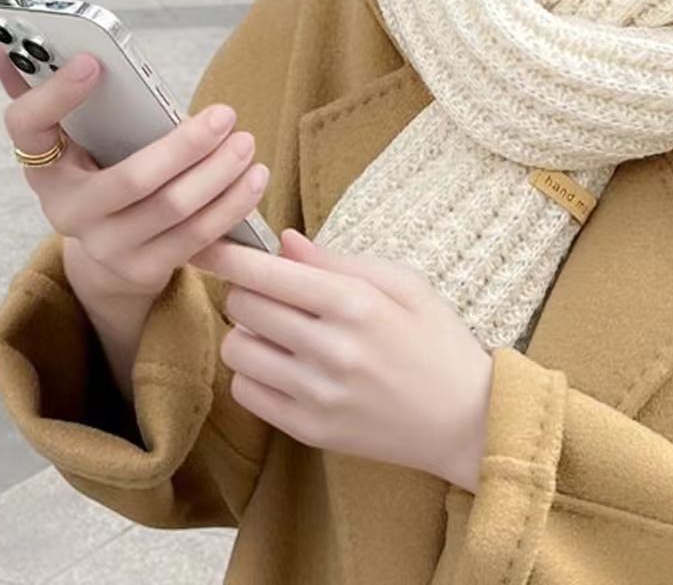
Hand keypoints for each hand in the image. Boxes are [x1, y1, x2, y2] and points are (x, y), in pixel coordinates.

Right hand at [0, 41, 268, 302]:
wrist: (108, 255)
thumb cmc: (97, 173)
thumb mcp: (71, 141)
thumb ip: (45, 94)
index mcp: (43, 166)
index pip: (28, 126)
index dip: (56, 94)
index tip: (95, 62)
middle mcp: (67, 211)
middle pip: (132, 179)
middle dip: (187, 146)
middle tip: (226, 116)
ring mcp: (106, 247)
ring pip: (173, 210)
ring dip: (220, 175)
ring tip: (247, 144)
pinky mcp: (143, 270)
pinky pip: (197, 238)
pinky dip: (232, 206)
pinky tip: (253, 179)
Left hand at [191, 229, 493, 492]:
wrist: (465, 419)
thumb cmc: (438, 340)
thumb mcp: (404, 283)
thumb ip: (339, 261)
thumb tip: (284, 242)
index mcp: (357, 304)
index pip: (269, 273)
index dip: (230, 255)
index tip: (207, 242)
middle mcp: (331, 350)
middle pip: (245, 307)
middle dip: (247, 288)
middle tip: (269, 288)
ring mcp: (317, 395)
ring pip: (238, 350)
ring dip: (248, 331)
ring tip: (278, 329)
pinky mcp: (309, 430)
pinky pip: (247, 393)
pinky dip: (254, 371)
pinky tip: (282, 363)